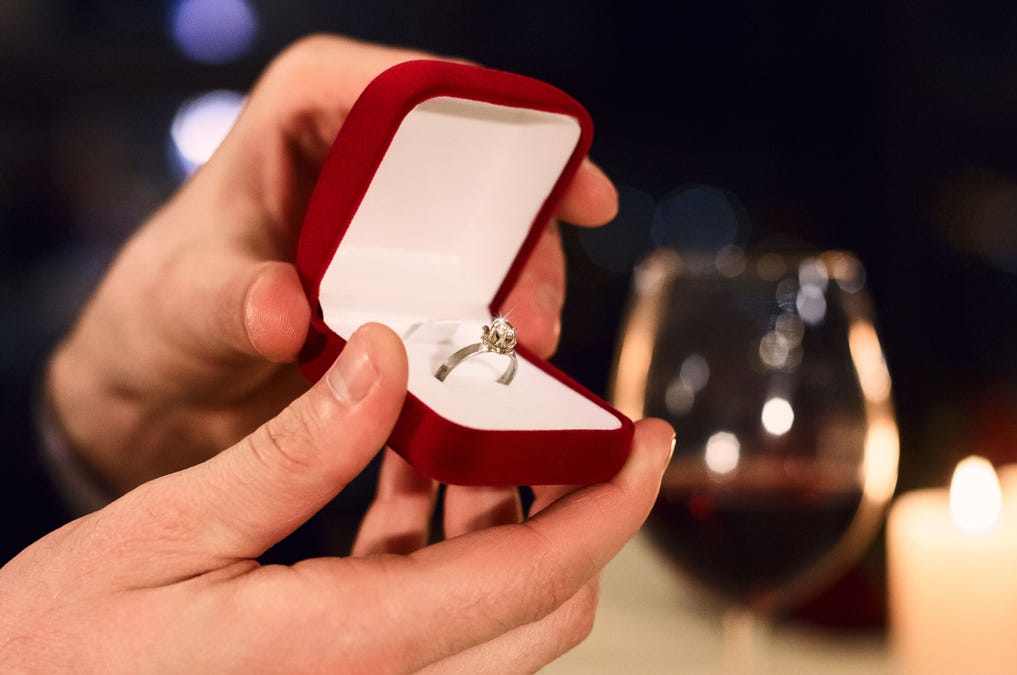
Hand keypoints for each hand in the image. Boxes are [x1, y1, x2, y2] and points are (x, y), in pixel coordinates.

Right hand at [2, 325, 672, 671]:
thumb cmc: (54, 649)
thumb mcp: (165, 531)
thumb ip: (294, 448)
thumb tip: (388, 359)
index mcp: (349, 650)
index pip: (533, 579)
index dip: (611, 507)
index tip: (650, 442)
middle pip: (542, 609)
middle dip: (571, 509)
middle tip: (558, 418)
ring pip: (493, 612)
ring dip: (502, 514)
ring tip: (470, 418)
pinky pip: (429, 610)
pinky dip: (440, 536)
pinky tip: (405, 465)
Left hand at [45, 35, 617, 493]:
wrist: (169, 375)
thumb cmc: (162, 313)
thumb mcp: (182, 304)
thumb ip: (232, 303)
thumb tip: (285, 311)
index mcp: (313, 107)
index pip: (422, 89)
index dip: (506, 121)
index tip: (567, 179)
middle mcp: (368, 146)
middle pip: (478, 162)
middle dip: (520, 234)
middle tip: (532, 309)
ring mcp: (397, 210)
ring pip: (490, 227)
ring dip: (517, 286)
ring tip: (524, 345)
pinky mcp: (413, 268)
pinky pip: (476, 279)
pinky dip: (495, 317)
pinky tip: (503, 355)